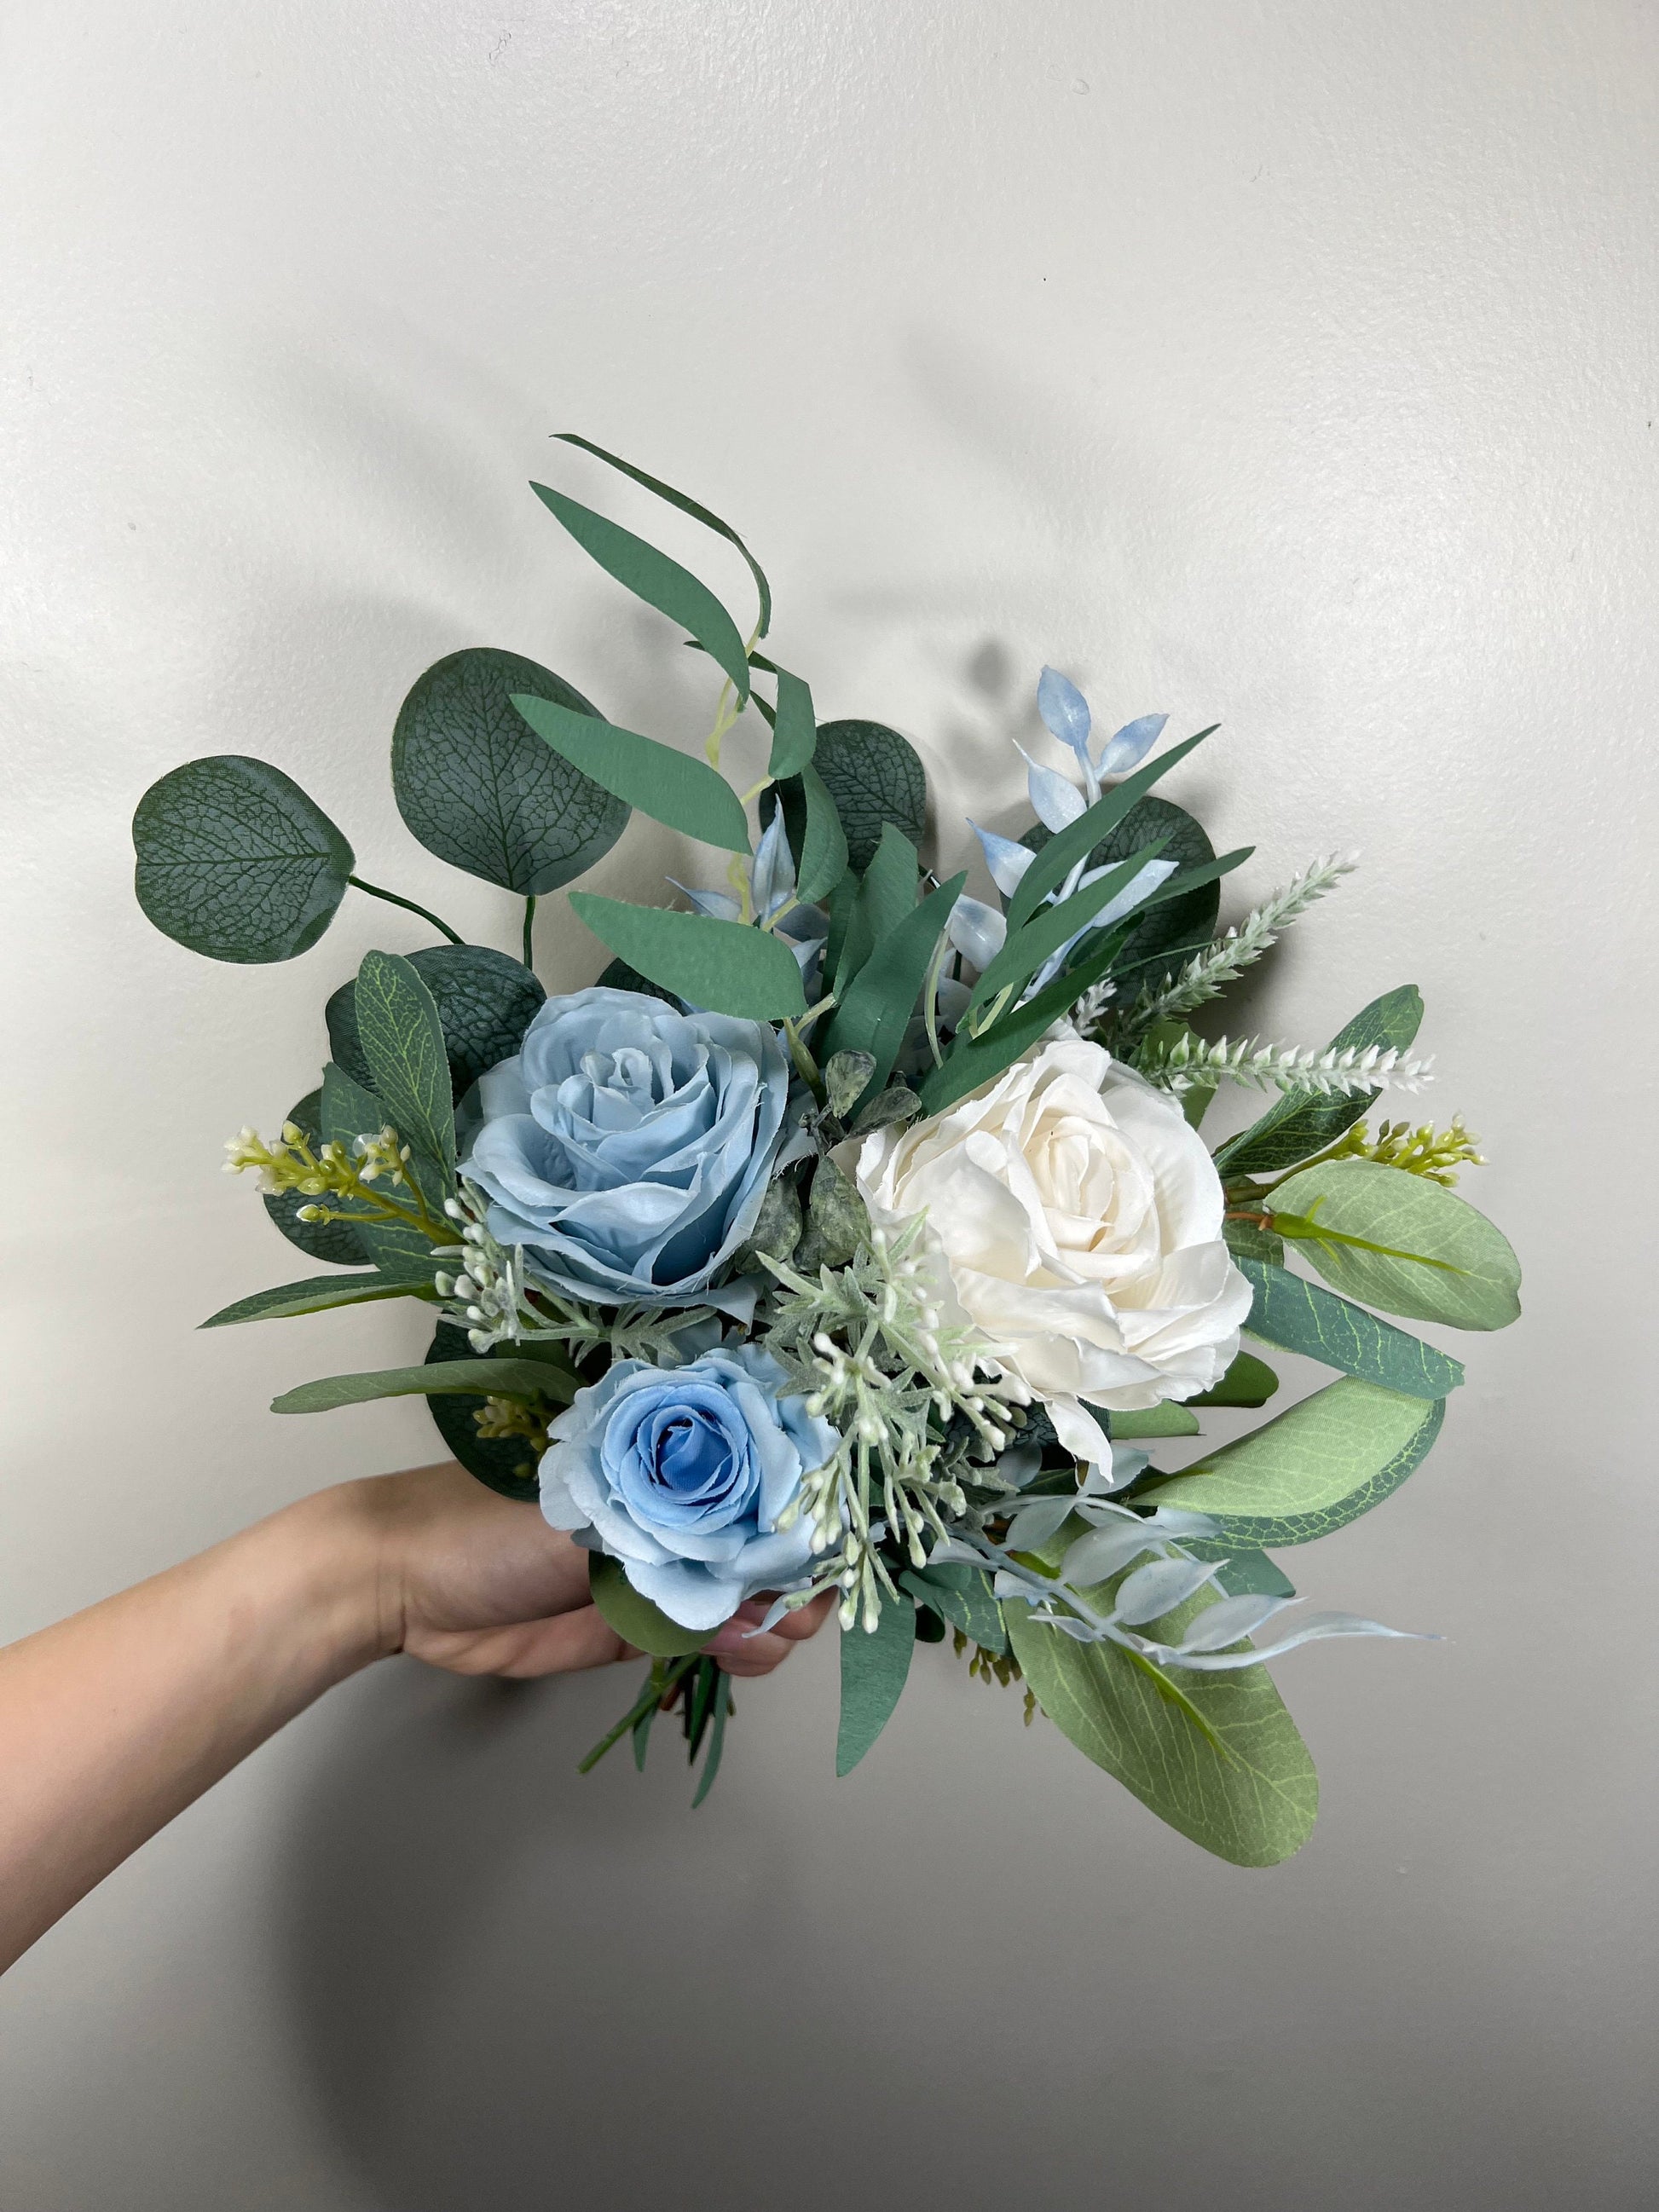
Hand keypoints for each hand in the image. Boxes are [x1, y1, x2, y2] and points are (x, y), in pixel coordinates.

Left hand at [350, 1461, 832, 1682]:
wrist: (402, 1586)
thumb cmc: (485, 1519)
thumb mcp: (593, 1510)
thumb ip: (681, 1528)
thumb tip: (764, 1548)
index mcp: (664, 1445)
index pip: (766, 1461)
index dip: (808, 1496)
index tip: (830, 1532)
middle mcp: (675, 1498)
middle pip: (773, 1532)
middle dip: (800, 1569)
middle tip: (798, 1602)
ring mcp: (663, 1561)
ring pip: (753, 1591)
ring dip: (775, 1617)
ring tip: (761, 1635)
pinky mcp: (643, 1620)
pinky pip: (714, 1635)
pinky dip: (742, 1647)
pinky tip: (738, 1653)